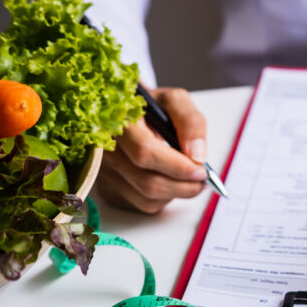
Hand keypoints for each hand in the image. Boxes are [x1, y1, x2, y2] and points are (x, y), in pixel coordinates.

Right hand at [97, 87, 207, 213]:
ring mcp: (104, 173)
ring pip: (147, 199)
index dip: (178, 166)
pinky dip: (163, 198)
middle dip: (183, 186)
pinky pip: (142, 205)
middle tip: (202, 179)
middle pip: (148, 183)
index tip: (200, 169)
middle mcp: (106, 151)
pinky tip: (168, 180)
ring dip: (176, 193)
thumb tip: (198, 155)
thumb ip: (190, 122)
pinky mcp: (107, 190)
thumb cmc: (152, 109)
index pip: (146, 153)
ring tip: (187, 177)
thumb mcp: (174, 101)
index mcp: (121, 124)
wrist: (128, 115)